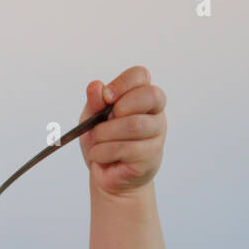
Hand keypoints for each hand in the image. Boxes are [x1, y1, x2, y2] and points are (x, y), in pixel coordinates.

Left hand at [78, 66, 166, 198]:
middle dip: (120, 106)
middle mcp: (155, 113)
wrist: (105, 173)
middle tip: (105, 120)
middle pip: (150, 96)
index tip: (105, 97)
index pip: (141, 75)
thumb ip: (94, 102)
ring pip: (135, 125)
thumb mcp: (91, 118)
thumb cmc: (102, 141)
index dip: (122, 83)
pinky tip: (100, 156)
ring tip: (97, 141)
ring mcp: (157, 135)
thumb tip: (96, 86)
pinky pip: (127, 148)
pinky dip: (104, 152)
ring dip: (106, 133)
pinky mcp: (152, 157)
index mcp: (141, 96)